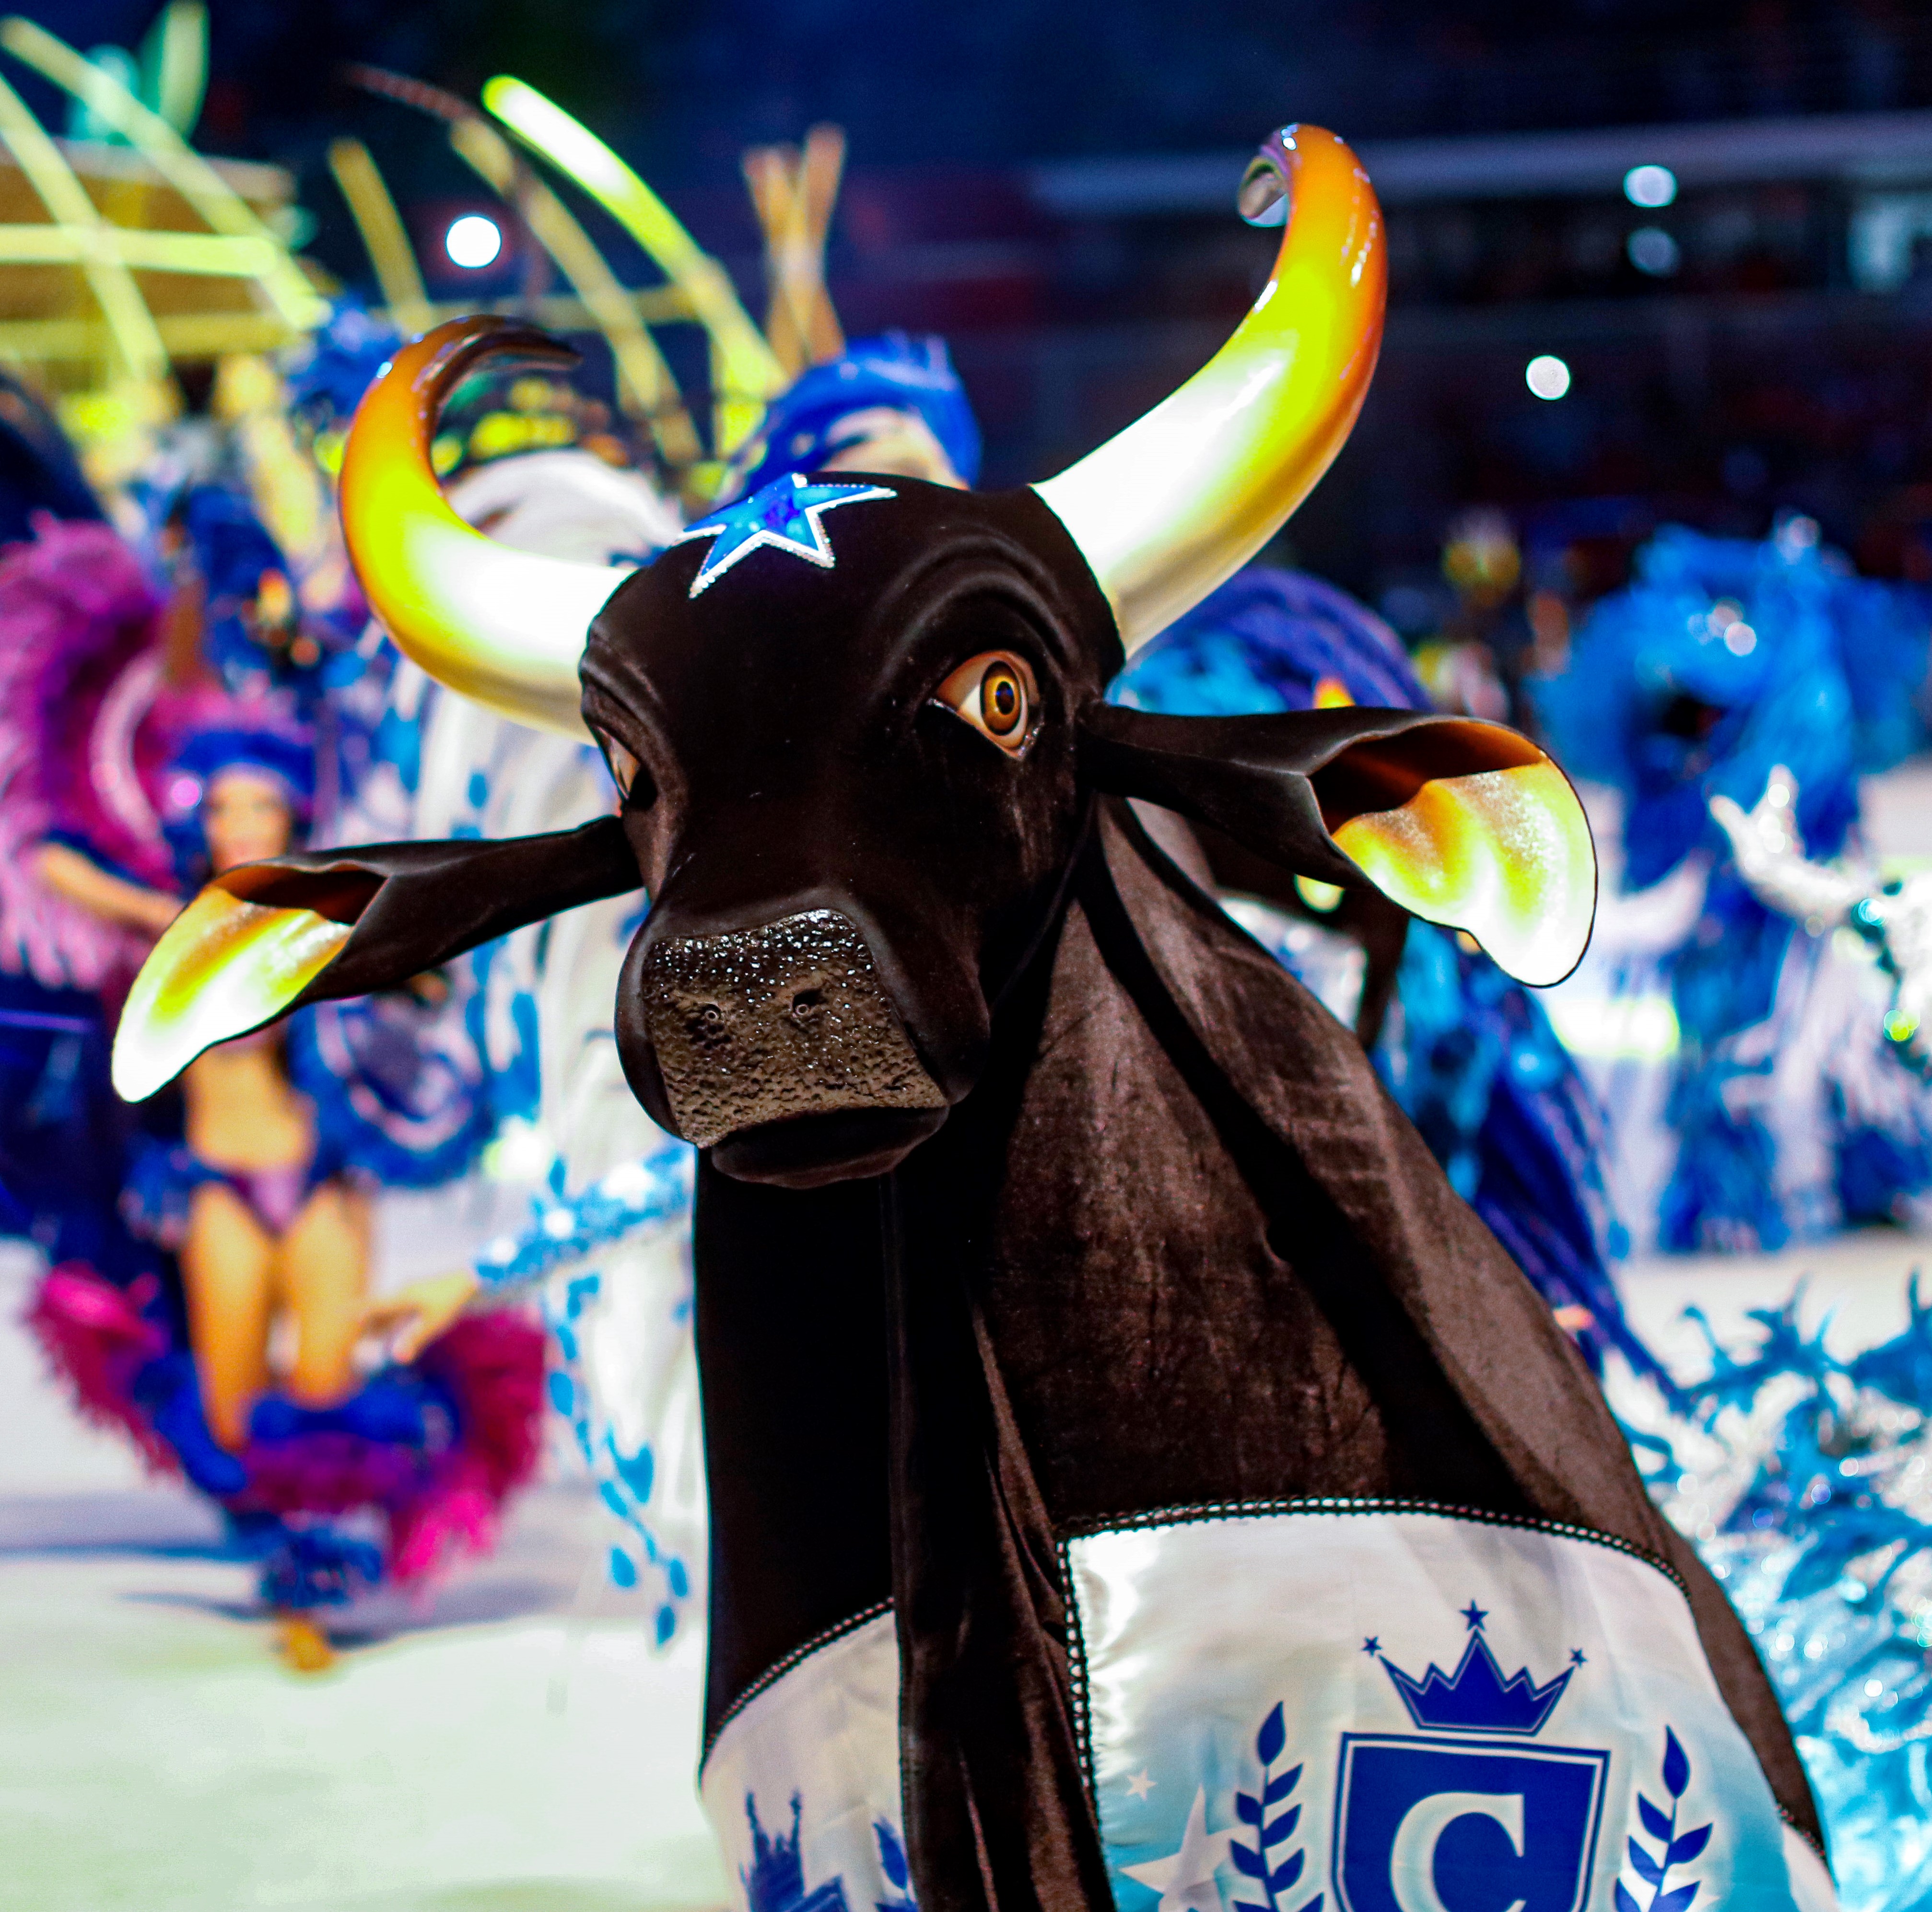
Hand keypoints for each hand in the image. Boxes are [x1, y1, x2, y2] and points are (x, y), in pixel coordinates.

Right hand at [363, 1269, 480, 1362]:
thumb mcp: (434, 1323)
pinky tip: (396, 1328)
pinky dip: (395, 1320)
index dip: (359, 1311)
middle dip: (370, 1323)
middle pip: (382, 1309)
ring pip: (392, 1309)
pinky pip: (403, 1308)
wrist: (472, 1280)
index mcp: (403, 1296)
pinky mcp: (424, 1294)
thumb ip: (414, 1340)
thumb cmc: (452, 1301)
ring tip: (373, 1337)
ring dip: (383, 1323)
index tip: (343, 1314)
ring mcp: (415, 1291)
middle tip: (359, 1339)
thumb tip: (397, 1358)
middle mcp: (405, 1292)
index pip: (376, 1305)